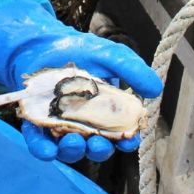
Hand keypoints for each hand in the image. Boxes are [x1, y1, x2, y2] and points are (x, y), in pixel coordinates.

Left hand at [0, 1, 161, 163]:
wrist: (44, 42)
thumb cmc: (83, 51)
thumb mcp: (112, 57)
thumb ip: (133, 71)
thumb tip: (156, 90)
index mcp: (107, 113)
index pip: (120, 134)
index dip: (126, 141)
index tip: (129, 140)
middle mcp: (86, 124)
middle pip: (96, 147)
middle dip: (99, 150)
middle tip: (98, 144)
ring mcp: (61, 126)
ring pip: (69, 149)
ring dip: (73, 151)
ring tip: (73, 142)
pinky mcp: (37, 124)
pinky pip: (39, 143)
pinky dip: (43, 150)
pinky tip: (47, 150)